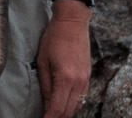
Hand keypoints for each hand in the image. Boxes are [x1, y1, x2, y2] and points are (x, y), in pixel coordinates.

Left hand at [36, 3, 90, 117]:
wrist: (73, 23)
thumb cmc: (53, 38)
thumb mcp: (42, 61)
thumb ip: (45, 85)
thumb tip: (47, 105)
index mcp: (65, 78)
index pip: (58, 108)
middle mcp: (79, 82)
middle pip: (69, 110)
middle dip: (57, 116)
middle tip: (45, 116)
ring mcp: (86, 80)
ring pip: (77, 106)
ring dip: (65, 111)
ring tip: (52, 111)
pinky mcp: (88, 77)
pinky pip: (82, 97)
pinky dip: (73, 103)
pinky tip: (63, 101)